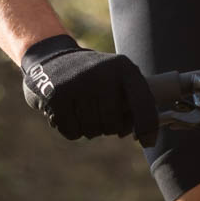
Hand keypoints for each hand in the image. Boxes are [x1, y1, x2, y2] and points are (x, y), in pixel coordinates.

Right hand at [20, 35, 157, 146]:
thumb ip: (134, 105)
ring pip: (93, 131)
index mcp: (123, 67)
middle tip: (98, 111)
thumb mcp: (117, 79)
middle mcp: (102, 73)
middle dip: (107, 126)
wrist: (51, 58)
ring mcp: (78, 83)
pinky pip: (73, 132)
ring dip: (88, 128)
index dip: (148, 128)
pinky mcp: (57, 96)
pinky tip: (67, 111)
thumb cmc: (94, 78)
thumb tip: (147, 140)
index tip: (147, 142)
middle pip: (114, 125)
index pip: (143, 103)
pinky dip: (71, 129)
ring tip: (81, 108)